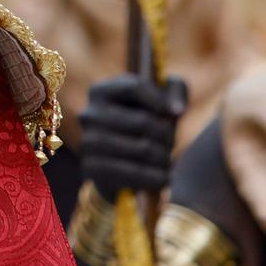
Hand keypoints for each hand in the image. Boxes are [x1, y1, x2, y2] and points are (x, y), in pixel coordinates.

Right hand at [81, 73, 186, 198]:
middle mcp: (89, 114)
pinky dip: (154, 177)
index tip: (178, 113)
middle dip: (166, 134)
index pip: (135, 87)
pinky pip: (132, 174)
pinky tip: (164, 177)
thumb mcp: (158, 98)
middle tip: (172, 142)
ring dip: (163, 157)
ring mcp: (87, 142)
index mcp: (101, 91)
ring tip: (168, 160)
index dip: (161, 99)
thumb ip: (173, 91)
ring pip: (142, 149)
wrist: (116, 161)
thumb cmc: (142, 119)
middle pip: (143, 121)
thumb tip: (176, 111)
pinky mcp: (91, 168)